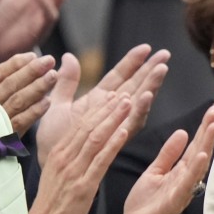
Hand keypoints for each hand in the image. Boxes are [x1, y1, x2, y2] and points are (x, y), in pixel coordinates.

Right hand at [0, 53, 57, 135]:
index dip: (15, 64)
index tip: (32, 55)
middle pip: (10, 85)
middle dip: (31, 71)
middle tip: (49, 60)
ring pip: (18, 101)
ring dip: (37, 87)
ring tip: (53, 76)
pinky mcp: (4, 139)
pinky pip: (21, 123)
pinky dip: (34, 112)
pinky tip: (48, 102)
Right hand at [20, 93, 133, 213]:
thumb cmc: (51, 204)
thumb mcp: (55, 172)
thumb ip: (67, 155)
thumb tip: (79, 143)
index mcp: (58, 153)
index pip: (79, 124)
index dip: (97, 108)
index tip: (112, 95)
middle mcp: (65, 157)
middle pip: (88, 125)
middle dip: (108, 107)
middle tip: (124, 93)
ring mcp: (74, 170)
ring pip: (96, 138)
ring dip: (113, 118)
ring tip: (128, 103)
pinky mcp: (83, 185)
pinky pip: (100, 160)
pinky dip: (113, 143)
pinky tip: (125, 131)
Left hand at [36, 45, 169, 163]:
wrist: (48, 166)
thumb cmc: (53, 141)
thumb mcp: (56, 105)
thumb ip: (66, 83)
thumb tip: (68, 57)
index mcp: (99, 102)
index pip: (120, 77)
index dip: (132, 62)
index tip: (146, 48)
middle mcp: (111, 113)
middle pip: (135, 87)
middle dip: (150, 71)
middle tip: (165, 55)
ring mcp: (114, 126)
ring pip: (137, 103)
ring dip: (150, 87)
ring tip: (160, 71)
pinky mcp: (114, 140)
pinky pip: (129, 124)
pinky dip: (138, 110)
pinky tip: (146, 97)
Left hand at [114, 106, 213, 213]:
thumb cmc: (144, 204)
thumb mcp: (155, 172)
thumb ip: (168, 154)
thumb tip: (183, 132)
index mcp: (179, 172)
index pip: (194, 146)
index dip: (202, 128)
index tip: (211, 110)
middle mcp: (185, 181)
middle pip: (199, 152)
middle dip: (208, 132)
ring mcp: (181, 192)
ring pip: (197, 166)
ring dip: (206, 146)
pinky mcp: (173, 203)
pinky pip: (186, 185)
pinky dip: (194, 170)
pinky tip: (201, 156)